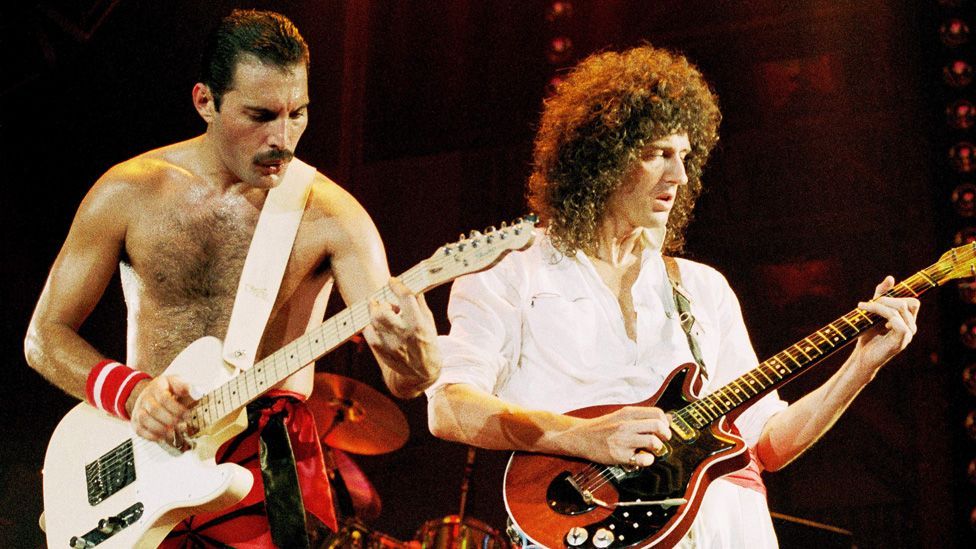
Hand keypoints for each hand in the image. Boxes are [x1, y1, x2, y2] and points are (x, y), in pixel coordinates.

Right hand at [128, 375, 196, 446]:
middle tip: (183, 426)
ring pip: (145, 420)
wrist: (150, 393)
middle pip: (155, 410)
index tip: (188, 416)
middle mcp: (145, 397)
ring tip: (174, 434)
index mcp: (157, 386)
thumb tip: (198, 393)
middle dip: (170, 420)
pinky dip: (151, 436)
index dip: (176, 408)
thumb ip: (188, 387)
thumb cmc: (168, 389)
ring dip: (161, 429)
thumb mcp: (178, 383)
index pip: (164, 398)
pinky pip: (140, 430)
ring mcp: (138, 409)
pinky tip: (163, 438)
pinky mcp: (135, 422)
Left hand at [363, 277, 441, 396]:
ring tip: (385, 316)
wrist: (422, 372)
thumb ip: (419, 303)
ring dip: (377, 313)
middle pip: (382, 311)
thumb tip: (411, 284)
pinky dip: (372, 325)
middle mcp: (403, 335)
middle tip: (386, 305)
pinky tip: (380, 327)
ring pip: (373, 320)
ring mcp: (390, 344)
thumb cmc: (428, 343)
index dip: (397, 286)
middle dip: (382, 304)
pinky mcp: (381, 351)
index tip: (392, 281)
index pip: (405, 298)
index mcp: (419, 325)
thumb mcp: (429, 322)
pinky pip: (368, 332)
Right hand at [572, 406, 670, 466]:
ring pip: (653, 442)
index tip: (663, 429)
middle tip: (662, 440)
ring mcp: (623, 440)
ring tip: (651, 449)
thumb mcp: (622, 415)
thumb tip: (668, 418)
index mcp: (628, 413)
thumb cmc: (602, 427)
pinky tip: (643, 458)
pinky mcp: (619, 455)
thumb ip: (643, 416)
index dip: (665, 423)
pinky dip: (648, 460)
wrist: (581, 437)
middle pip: (658, 426)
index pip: (657, 413)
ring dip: (657, 448)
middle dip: (666, 435)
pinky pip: (644, 459)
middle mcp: (626, 424)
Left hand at [854, 276, 919, 371]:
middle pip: (906, 302)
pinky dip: (881, 313)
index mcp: (908, 321)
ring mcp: (909, 334)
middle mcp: (912, 327)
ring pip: (899, 308)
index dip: (896, 295)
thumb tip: (891, 277)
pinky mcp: (901, 340)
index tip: (876, 298)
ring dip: (878, 305)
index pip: (912, 301)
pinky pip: (895, 319)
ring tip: (863, 308)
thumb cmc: (868, 335)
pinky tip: (872, 320)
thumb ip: (881, 296)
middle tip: (866, 304)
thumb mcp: (873, 312)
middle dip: (885, 299)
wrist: (862, 357)